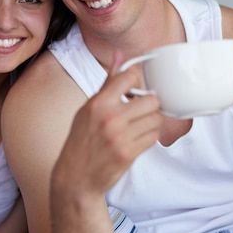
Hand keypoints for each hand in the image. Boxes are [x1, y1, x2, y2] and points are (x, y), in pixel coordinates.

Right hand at [52, 51, 161, 198]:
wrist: (76, 177)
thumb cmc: (82, 141)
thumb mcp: (89, 108)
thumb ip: (108, 82)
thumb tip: (119, 55)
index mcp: (98, 103)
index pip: (129, 77)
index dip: (137, 82)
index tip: (135, 89)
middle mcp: (109, 117)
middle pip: (151, 99)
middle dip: (149, 105)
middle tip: (140, 111)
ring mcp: (120, 136)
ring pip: (156, 119)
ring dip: (151, 122)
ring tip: (139, 126)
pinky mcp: (129, 153)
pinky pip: (153, 137)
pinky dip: (149, 137)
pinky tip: (137, 139)